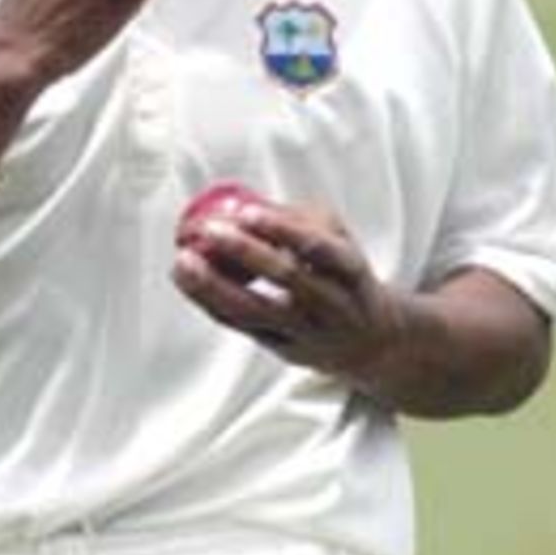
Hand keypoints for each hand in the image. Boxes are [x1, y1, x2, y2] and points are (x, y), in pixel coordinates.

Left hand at [172, 198, 403, 384]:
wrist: (371, 342)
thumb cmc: (346, 281)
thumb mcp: (342, 243)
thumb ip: (301, 221)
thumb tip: (242, 206)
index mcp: (350, 271)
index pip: (318, 247)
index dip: (282, 228)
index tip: (247, 211)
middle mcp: (331, 305)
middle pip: (287, 279)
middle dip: (244, 251)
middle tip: (210, 229)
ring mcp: (305, 331)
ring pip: (257, 310)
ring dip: (215, 285)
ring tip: (184, 261)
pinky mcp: (281, 349)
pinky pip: (242, 326)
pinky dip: (211, 303)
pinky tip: (188, 281)